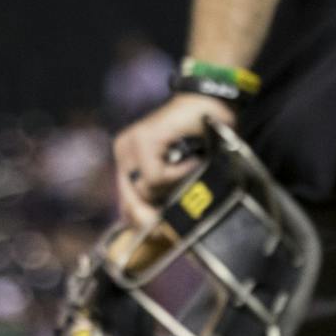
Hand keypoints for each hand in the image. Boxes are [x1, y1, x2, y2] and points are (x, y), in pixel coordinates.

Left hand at [111, 93, 237, 229]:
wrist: (211, 101)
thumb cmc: (201, 139)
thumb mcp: (178, 175)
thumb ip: (163, 196)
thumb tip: (155, 231)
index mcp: (128, 160)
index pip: (125, 201)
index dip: (139, 221)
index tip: (156, 234)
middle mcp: (124, 151)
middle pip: (129, 200)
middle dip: (149, 216)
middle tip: (167, 224)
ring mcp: (131, 144)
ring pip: (145, 190)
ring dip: (173, 187)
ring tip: (190, 169)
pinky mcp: (143, 139)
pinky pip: (156, 176)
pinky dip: (179, 174)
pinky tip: (192, 160)